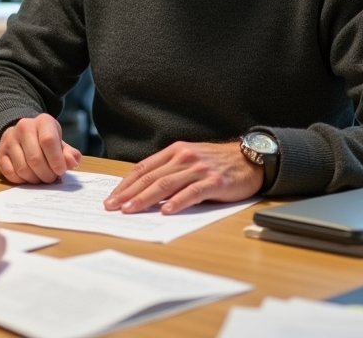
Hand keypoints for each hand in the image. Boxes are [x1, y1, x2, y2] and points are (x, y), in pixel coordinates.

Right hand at [0, 113, 82, 183]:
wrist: (22, 134)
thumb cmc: (45, 140)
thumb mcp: (60, 143)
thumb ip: (69, 153)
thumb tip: (72, 162)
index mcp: (43, 121)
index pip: (48, 141)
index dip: (56, 160)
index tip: (60, 171)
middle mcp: (23, 127)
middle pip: (35, 158)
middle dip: (46, 174)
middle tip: (51, 178)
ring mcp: (9, 140)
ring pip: (23, 168)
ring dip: (35, 179)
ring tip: (41, 178)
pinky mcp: (0, 153)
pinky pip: (10, 174)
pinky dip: (22, 181)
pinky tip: (29, 178)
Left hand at [103, 141, 262, 214]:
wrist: (250, 159)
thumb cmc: (217, 163)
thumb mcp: (190, 160)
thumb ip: (170, 171)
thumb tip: (144, 191)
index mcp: (174, 151)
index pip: (143, 168)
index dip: (125, 183)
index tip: (112, 197)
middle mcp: (184, 157)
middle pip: (150, 177)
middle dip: (128, 193)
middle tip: (112, 207)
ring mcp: (199, 169)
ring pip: (166, 184)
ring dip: (145, 198)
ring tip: (130, 210)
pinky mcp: (214, 181)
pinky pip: (192, 192)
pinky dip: (177, 202)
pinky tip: (165, 210)